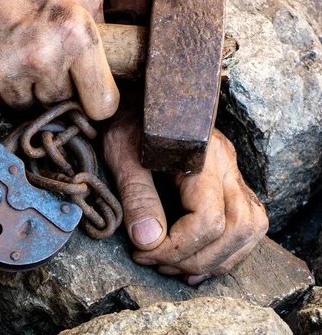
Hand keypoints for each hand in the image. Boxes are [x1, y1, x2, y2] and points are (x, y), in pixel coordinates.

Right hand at [0, 0, 118, 119]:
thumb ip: (97, 20)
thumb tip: (106, 54)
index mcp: (75, 33)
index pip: (102, 105)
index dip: (95, 101)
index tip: (86, 95)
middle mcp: (42, 58)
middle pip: (59, 103)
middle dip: (51, 84)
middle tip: (33, 53)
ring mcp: (5, 74)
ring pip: (24, 105)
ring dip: (19, 86)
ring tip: (6, 50)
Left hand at [103, 94, 268, 284]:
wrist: (140, 102)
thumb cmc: (128, 123)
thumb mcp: (121, 153)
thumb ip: (136, 195)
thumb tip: (148, 240)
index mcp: (203, 156)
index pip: (209, 219)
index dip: (176, 247)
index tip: (142, 252)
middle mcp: (228, 165)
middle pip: (238, 229)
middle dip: (196, 258)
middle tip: (156, 263)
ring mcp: (233, 174)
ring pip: (249, 230)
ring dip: (214, 259)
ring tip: (173, 267)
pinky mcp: (230, 184)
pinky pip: (244, 226)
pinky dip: (223, 251)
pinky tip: (193, 262)